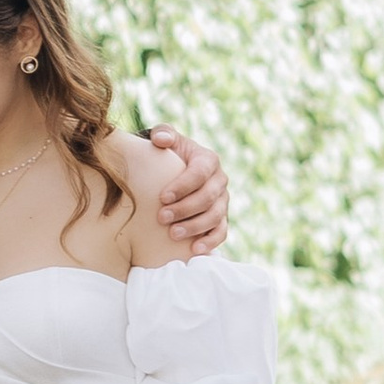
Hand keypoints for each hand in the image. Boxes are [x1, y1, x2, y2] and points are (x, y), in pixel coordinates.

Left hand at [147, 127, 228, 252]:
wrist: (174, 171)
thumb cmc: (167, 155)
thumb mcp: (165, 139)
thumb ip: (163, 134)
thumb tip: (161, 140)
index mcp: (208, 160)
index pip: (199, 174)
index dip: (182, 187)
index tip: (162, 197)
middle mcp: (220, 181)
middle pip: (207, 198)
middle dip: (184, 209)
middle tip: (161, 218)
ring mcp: (222, 201)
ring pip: (215, 217)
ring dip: (195, 227)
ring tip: (172, 234)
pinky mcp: (221, 218)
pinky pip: (221, 232)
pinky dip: (210, 241)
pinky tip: (195, 249)